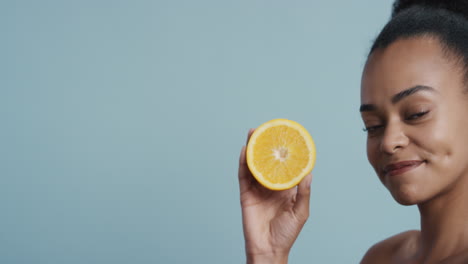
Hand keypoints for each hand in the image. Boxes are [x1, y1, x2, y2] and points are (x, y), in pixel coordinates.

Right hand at [238, 128, 312, 263]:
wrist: (268, 249)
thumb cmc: (286, 233)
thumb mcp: (300, 212)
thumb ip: (303, 193)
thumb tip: (308, 172)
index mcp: (285, 189)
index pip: (285, 166)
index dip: (285, 152)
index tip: (286, 137)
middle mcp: (271, 186)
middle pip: (267, 161)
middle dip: (266, 145)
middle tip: (266, 129)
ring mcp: (257, 189)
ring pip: (254, 165)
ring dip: (253, 149)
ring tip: (253, 134)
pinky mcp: (246, 194)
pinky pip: (244, 176)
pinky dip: (243, 163)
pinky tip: (244, 151)